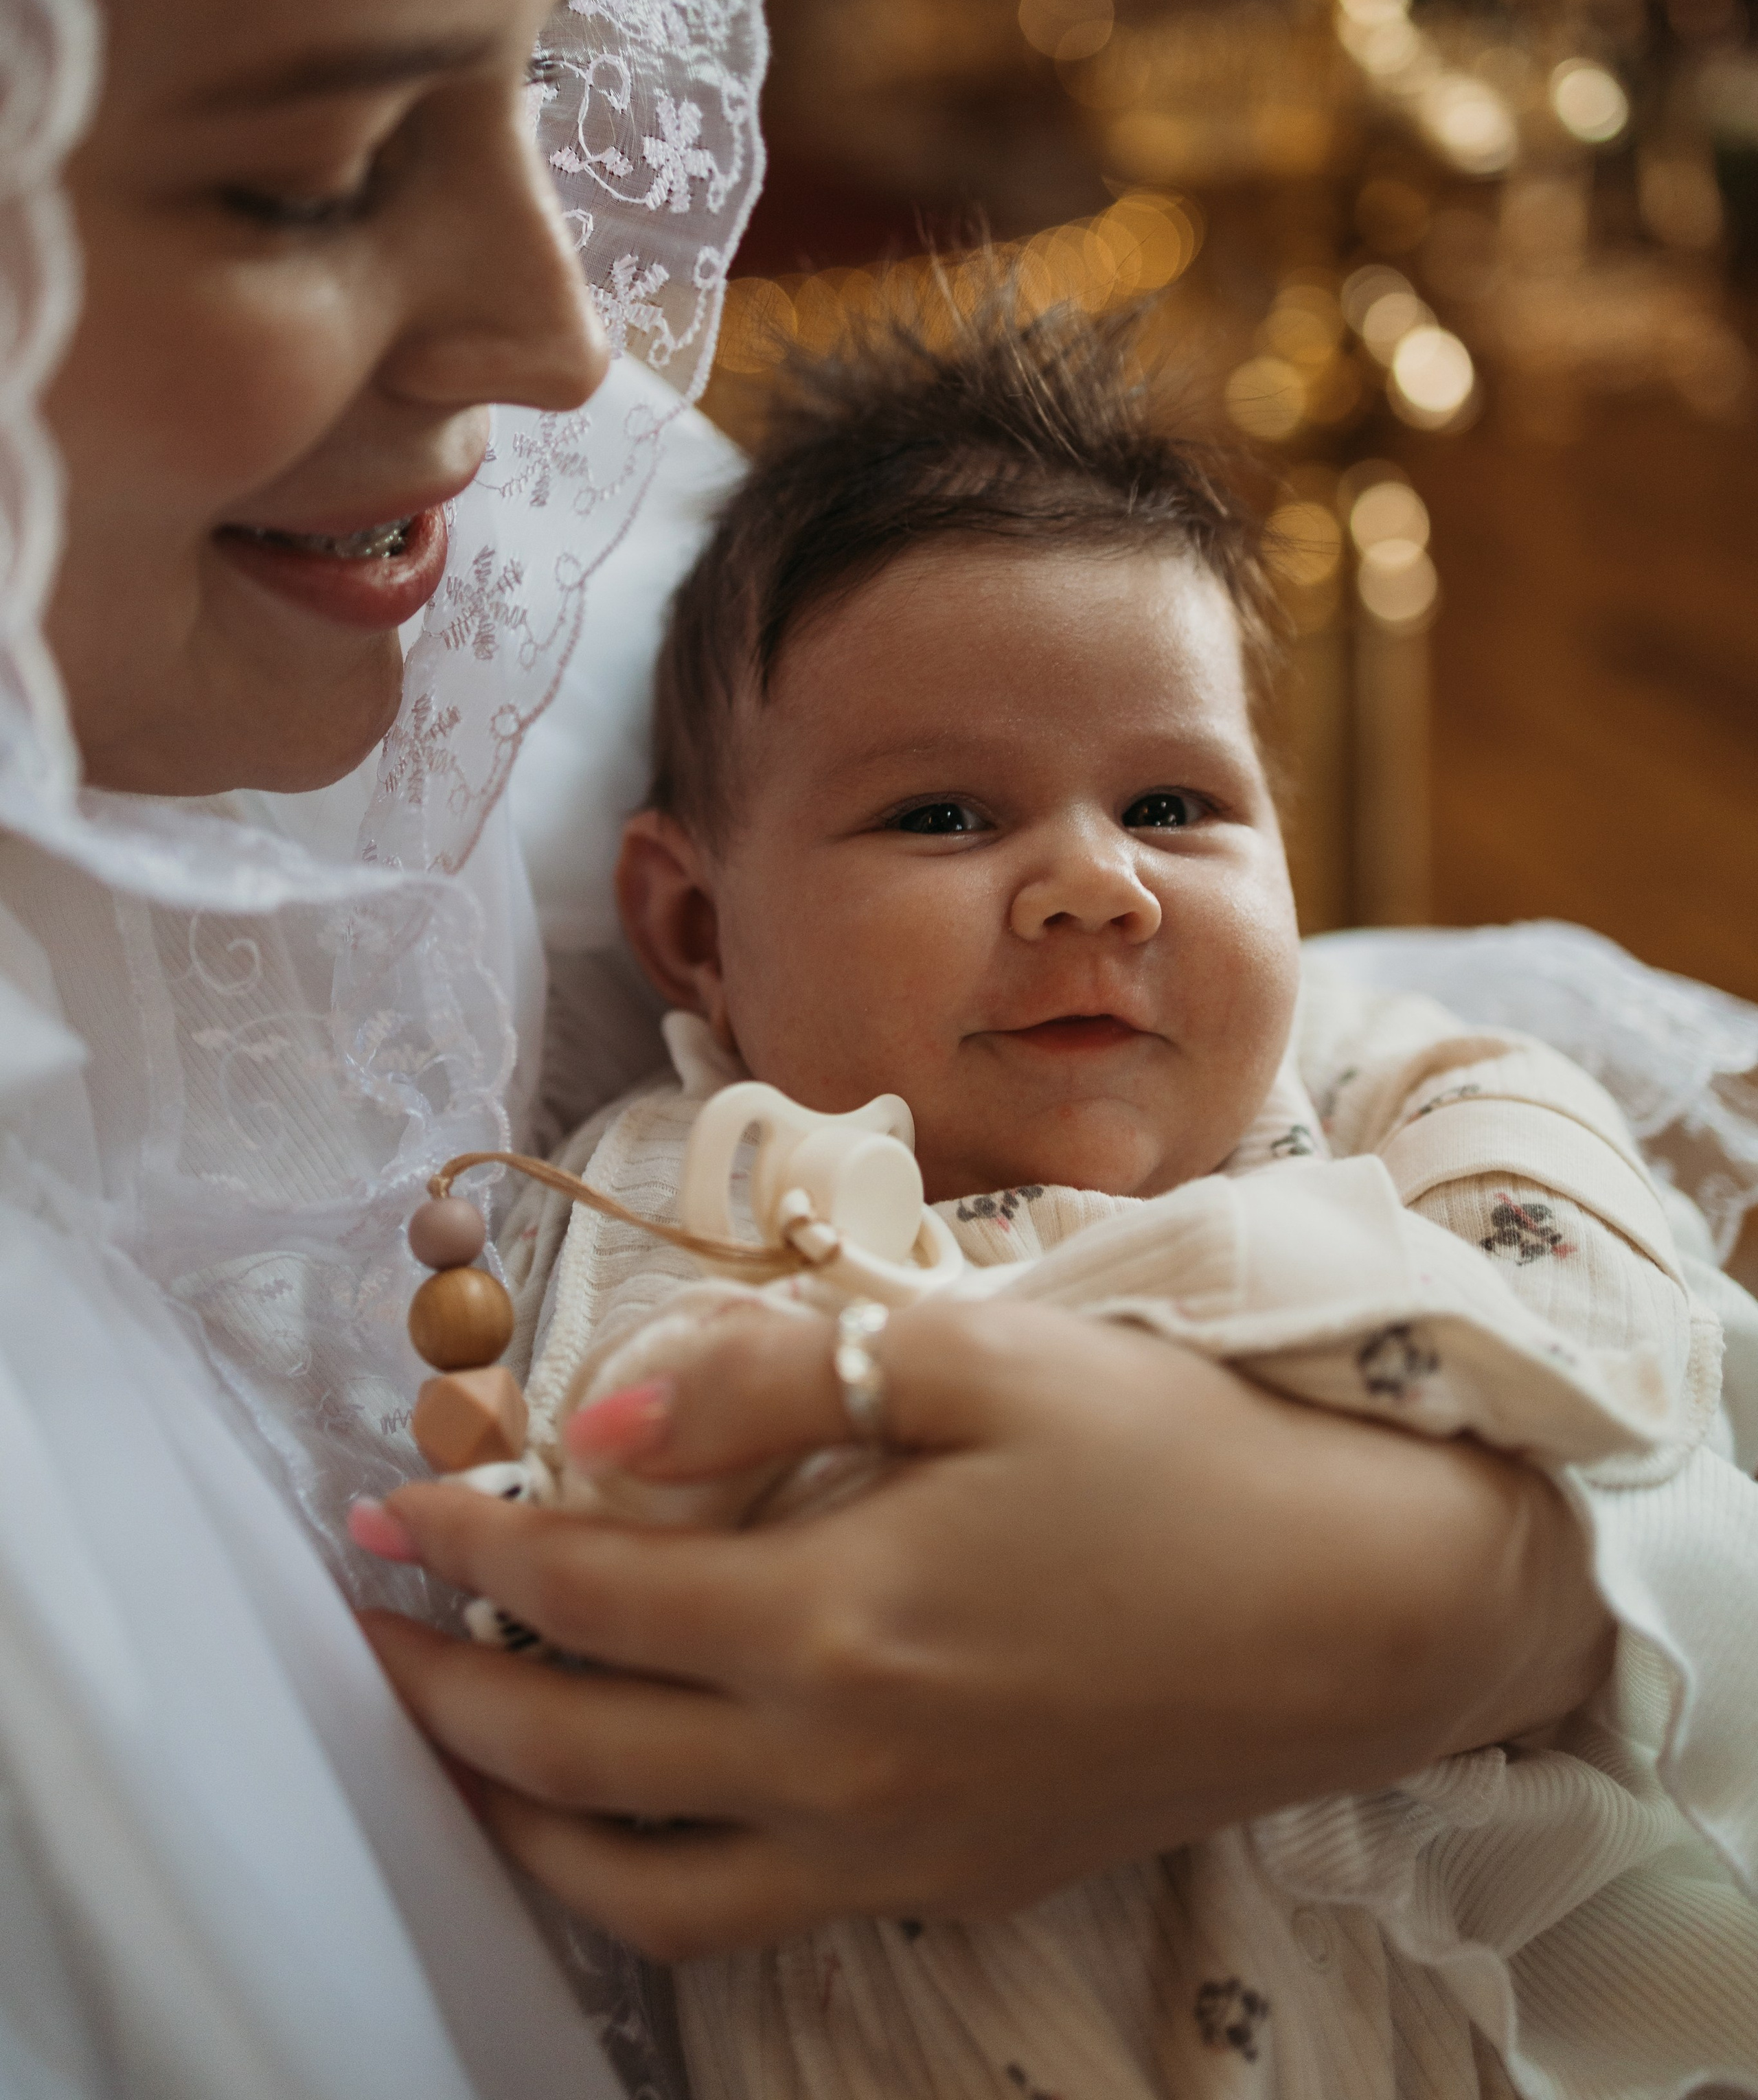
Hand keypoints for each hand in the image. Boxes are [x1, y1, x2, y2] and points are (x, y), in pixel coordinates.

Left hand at [361, 1298, 1610, 1959]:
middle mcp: (838, 1769)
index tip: (388, 1500)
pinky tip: (643, 1812)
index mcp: (832, 1622)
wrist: (1366, 1613)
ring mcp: (897, 1850)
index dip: (465, 1543)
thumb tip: (593, 1414)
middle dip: (445, 1691)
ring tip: (466, 1746)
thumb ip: (766, 1379)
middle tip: (374, 1631)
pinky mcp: (955, 1879)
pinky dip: (650, 1875)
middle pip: (573, 1755)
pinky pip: (749, 1913)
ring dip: (523, 1817)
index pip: (581, 1594)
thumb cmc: (1179, 1454)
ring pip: (641, 1883)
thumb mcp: (980, 1357)